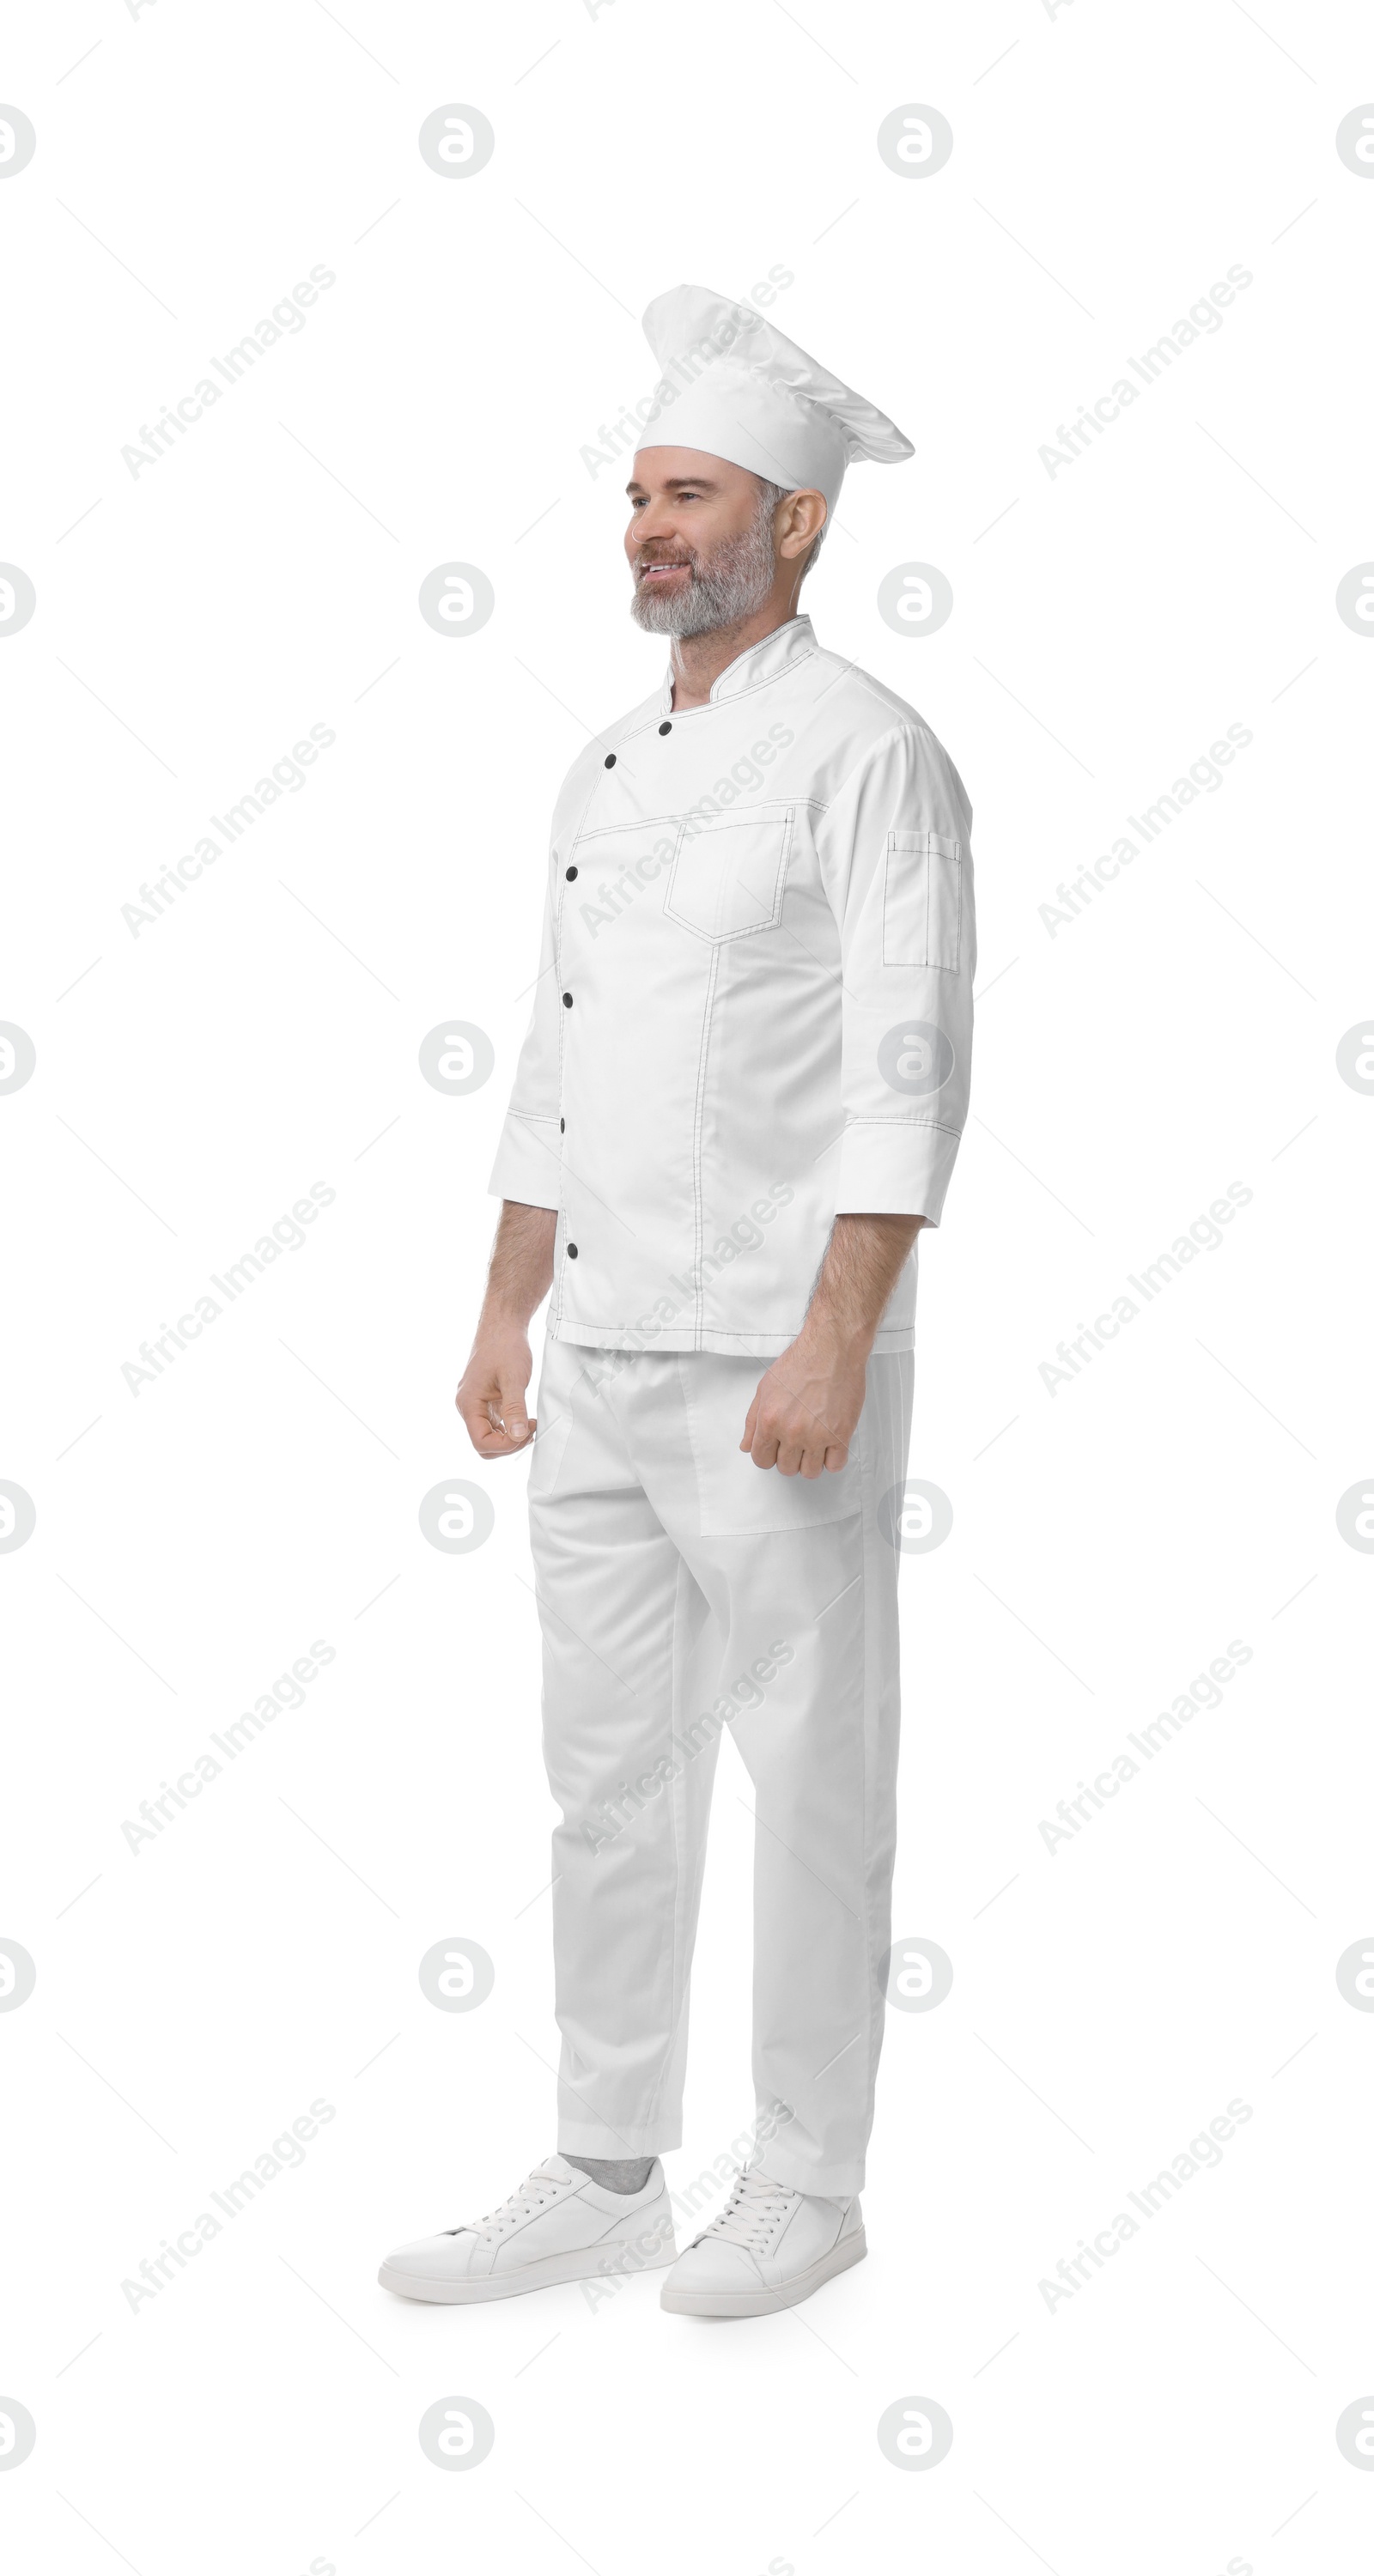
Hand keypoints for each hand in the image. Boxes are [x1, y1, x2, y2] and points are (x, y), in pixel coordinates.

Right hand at [456, 1324, 535, 1458]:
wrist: (502, 1326)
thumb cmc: (504, 1346)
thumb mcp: (514, 1379)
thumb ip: (515, 1409)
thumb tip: (517, 1436)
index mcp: (469, 1403)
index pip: (481, 1442)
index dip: (505, 1445)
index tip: (525, 1433)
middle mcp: (468, 1407)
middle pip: (483, 1444)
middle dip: (508, 1444)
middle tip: (529, 1429)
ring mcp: (477, 1405)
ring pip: (489, 1436)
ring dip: (510, 1437)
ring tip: (529, 1423)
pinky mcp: (486, 1401)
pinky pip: (494, 1425)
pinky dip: (509, 1428)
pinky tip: (523, 1418)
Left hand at [741, 1327, 867, 1476]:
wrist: (831, 1349)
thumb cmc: (801, 1363)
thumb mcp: (765, 1388)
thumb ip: (752, 1421)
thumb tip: (747, 1446)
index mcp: (769, 1420)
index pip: (761, 1459)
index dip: (768, 1456)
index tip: (776, 1450)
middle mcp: (791, 1431)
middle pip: (786, 1468)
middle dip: (789, 1457)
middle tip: (797, 1442)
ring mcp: (817, 1435)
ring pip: (810, 1472)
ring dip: (810, 1461)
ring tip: (814, 1445)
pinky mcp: (841, 1434)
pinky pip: (835, 1465)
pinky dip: (832, 1460)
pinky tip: (830, 1445)